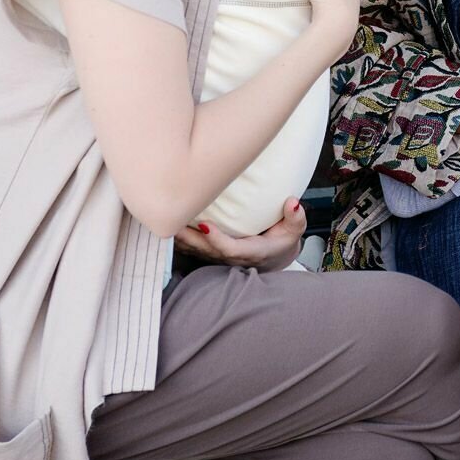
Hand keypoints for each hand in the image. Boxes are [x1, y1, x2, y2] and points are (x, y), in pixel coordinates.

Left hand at [174, 198, 306, 270]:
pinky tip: (167, 225)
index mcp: (252, 252)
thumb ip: (295, 218)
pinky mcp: (211, 253)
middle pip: (206, 251)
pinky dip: (179, 239)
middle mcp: (232, 258)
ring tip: (165, 221)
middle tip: (174, 221)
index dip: (216, 239)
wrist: (273, 257)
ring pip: (196, 251)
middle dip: (189, 238)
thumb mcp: (294, 230)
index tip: (205, 223)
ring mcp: (220, 257)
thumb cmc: (282, 239)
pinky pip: (192, 249)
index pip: (231, 249)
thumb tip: (291, 202)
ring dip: (180, 239)